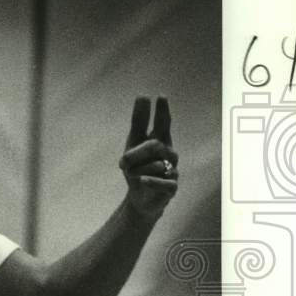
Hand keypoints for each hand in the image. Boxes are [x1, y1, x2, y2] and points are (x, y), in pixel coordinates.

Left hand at [119, 96, 178, 223]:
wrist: (140, 198)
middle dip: (135, 153)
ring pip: (154, 165)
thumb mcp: (133, 144)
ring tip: (132, 176)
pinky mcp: (171, 188)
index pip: (163, 123)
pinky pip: (162, 182)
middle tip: (122, 162)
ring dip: (137, 171)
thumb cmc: (138, 168)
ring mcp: (173, 170)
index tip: (160, 96)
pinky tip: (142, 180)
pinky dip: (150, 181)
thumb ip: (139, 122)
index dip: (162, 111)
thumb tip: (142, 96)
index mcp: (160, 140)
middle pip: (154, 146)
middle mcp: (170, 154)